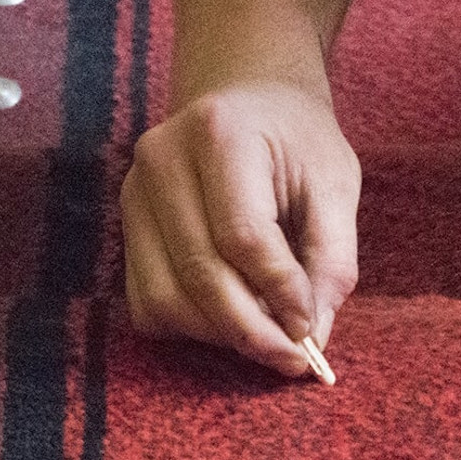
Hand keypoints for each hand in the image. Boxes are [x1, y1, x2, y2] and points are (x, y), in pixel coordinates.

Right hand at [121, 80, 360, 376]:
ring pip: (166, 299)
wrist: (246, 101)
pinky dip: (192, 327)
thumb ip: (331, 257)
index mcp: (220, 132)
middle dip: (252, 331)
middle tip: (292, 358)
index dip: (280, 292)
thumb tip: (312, 335)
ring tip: (267, 336)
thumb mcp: (335, 183)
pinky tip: (231, 317)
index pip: (244, 235)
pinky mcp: (125, 228)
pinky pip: (148, 304)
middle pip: (201, 274)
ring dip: (221, 334)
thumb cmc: (297, 141)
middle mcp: (162, 159)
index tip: (310, 330)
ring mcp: (133, 194)